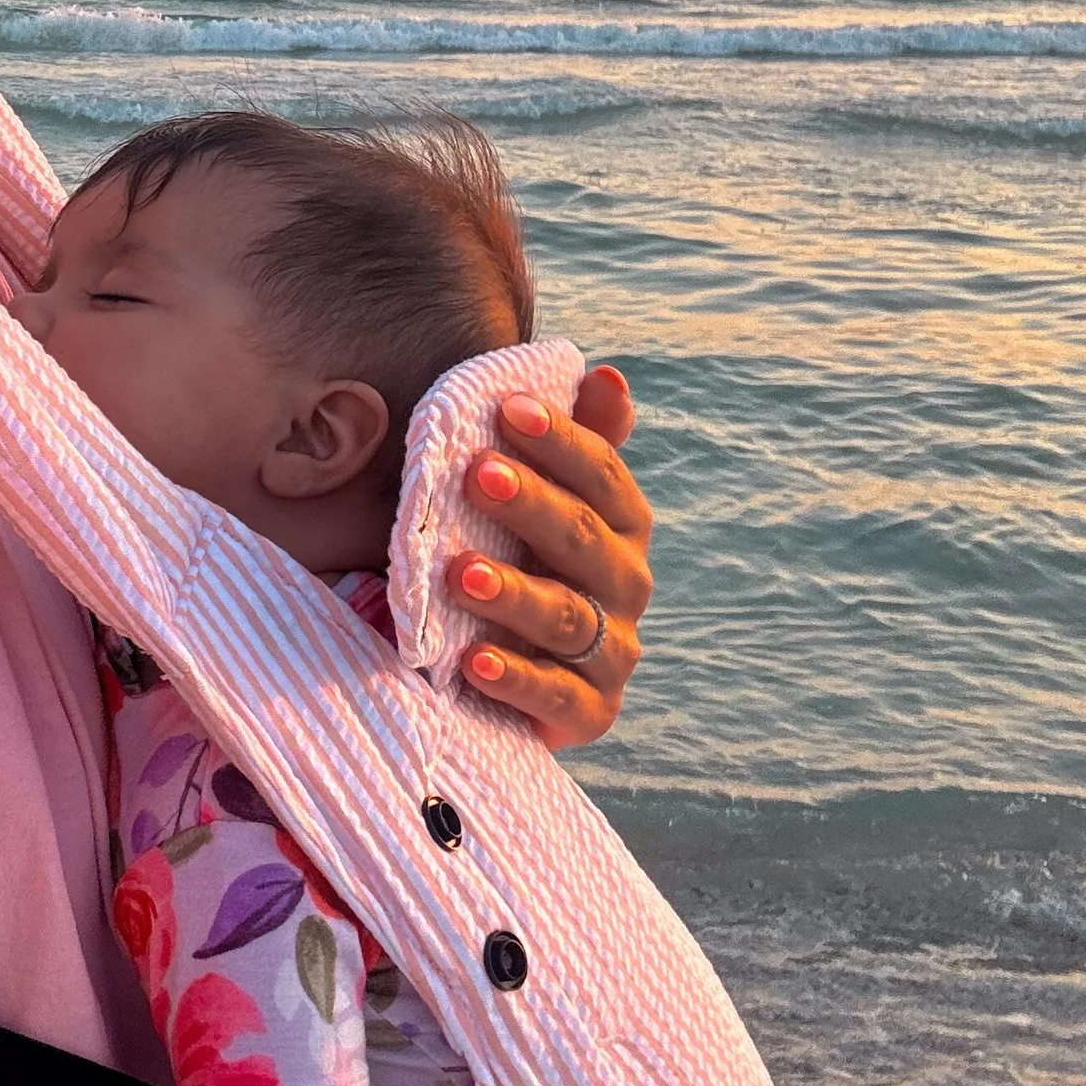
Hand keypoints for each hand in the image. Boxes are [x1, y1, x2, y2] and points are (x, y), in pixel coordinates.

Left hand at [448, 365, 652, 749]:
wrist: (502, 663)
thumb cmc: (517, 556)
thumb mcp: (535, 497)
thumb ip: (575, 439)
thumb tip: (606, 374)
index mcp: (621, 523)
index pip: (603, 474)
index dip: (562, 440)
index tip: (507, 409)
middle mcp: (626, 584)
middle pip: (585, 539)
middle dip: (532, 504)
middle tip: (475, 474)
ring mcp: (610, 651)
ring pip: (567, 616)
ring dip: (515, 592)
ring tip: (459, 572)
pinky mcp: (588, 712)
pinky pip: (556, 696)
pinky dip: (515, 678)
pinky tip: (471, 660)